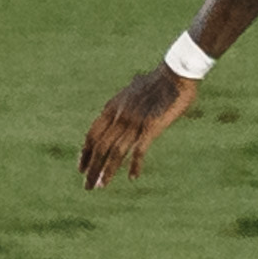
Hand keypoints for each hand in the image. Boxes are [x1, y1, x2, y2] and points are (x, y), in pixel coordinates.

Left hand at [79, 68, 199, 188]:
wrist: (176, 72)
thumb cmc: (159, 80)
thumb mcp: (134, 90)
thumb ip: (126, 101)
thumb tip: (126, 100)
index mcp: (113, 106)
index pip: (92, 134)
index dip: (85, 153)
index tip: (81, 168)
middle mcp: (120, 115)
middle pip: (100, 147)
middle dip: (92, 168)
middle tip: (88, 186)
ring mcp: (134, 121)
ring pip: (115, 152)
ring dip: (107, 171)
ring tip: (101, 186)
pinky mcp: (151, 126)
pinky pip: (139, 150)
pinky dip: (134, 165)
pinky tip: (132, 176)